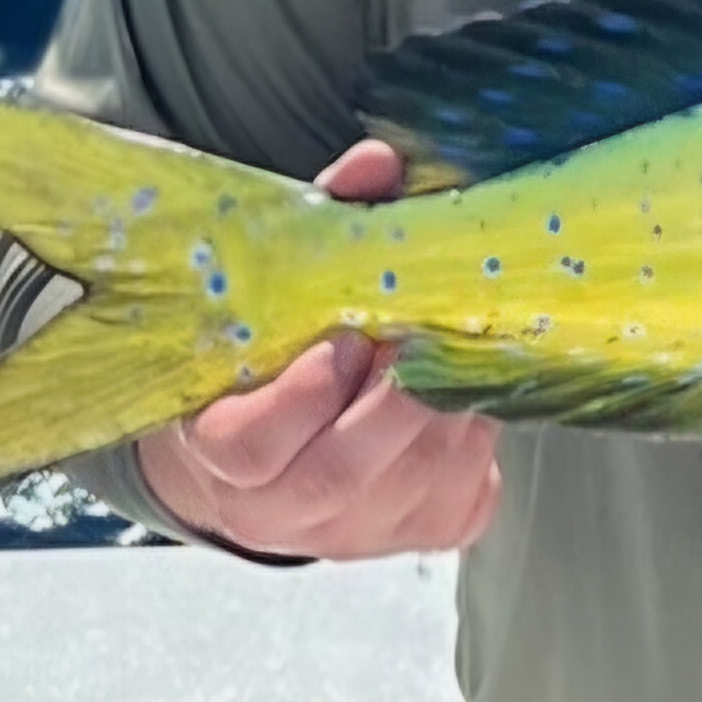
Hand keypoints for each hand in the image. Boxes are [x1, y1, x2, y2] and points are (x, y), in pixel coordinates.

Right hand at [132, 140, 499, 559]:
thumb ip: (324, 225)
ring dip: (448, 409)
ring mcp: (353, 535)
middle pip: (341, 473)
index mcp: (218, 452)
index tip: (343, 340)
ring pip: (416, 482)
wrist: (282, 449)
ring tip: (456, 348)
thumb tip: (377, 167)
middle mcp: (279, 510)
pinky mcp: (421, 535)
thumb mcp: (276, 293)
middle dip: (395, 398)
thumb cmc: (276, 353)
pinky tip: (470, 396)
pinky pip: (467, 497)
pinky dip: (482, 441)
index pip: (249, 447)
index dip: (300, 398)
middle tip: (424, 335)